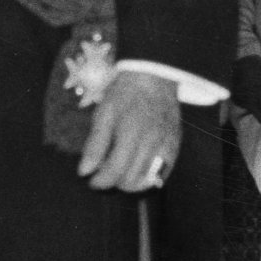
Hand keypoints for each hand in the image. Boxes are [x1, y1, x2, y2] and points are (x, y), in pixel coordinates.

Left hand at [78, 70, 180, 192]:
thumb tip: (84, 171)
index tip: (91, 180)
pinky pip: (165, 173)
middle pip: (132, 180)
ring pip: (149, 180)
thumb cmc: (125, 94)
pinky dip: (150, 179)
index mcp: (130, 132)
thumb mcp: (103, 114)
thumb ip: (95, 144)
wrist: (154, 76)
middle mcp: (151, 142)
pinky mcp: (175, 144)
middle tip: (104, 174)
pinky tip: (138, 172)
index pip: (115, 170)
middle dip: (115, 182)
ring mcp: (166, 144)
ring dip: (132, 184)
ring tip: (120, 174)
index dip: (100, 181)